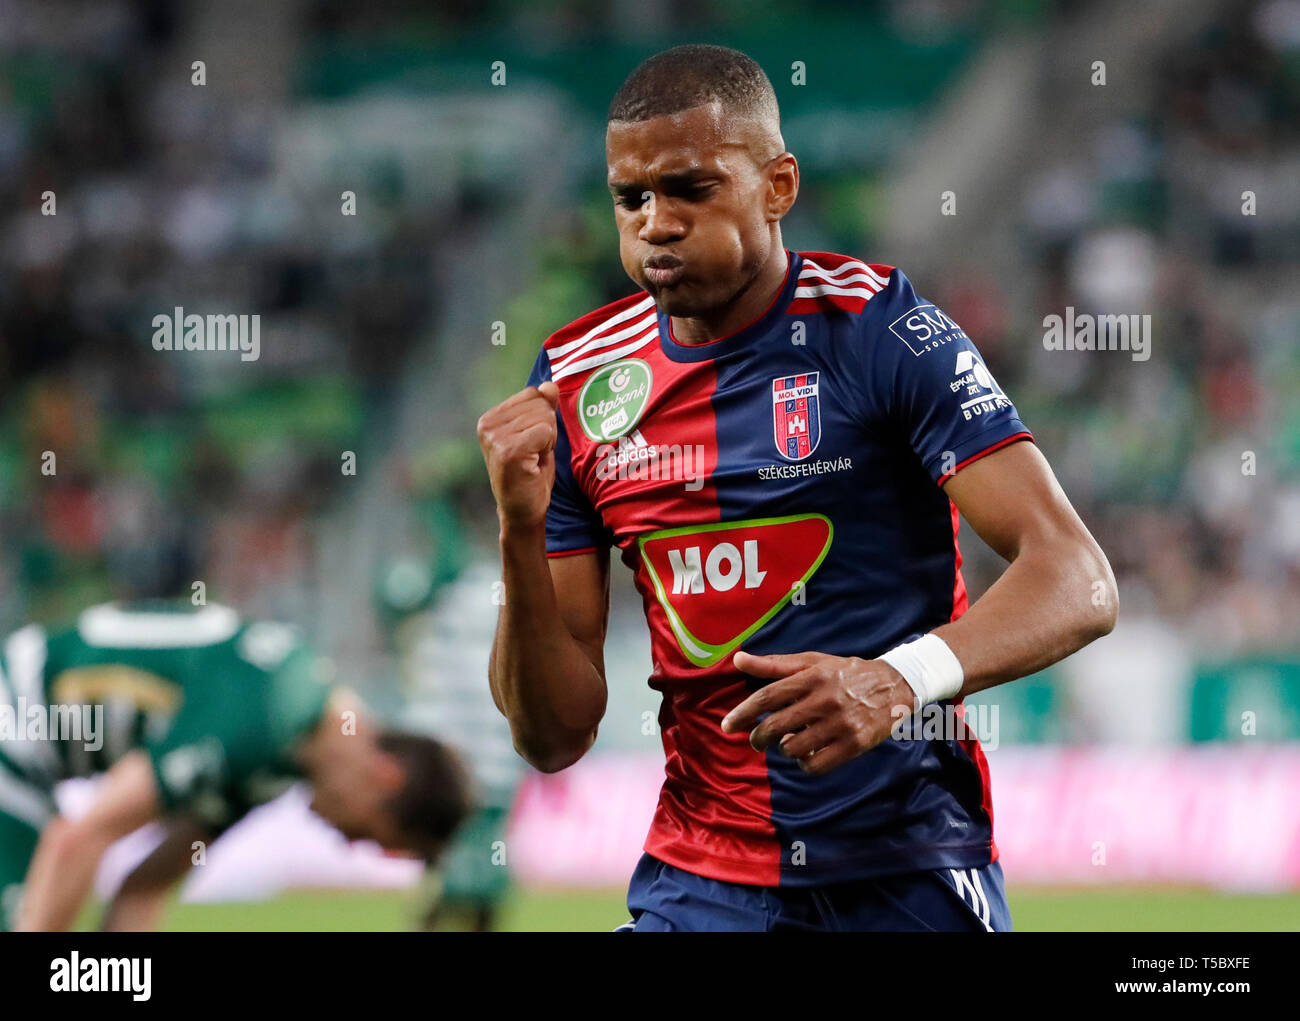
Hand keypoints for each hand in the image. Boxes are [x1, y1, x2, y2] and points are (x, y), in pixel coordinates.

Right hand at [477, 382, 560, 529]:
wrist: (523, 510)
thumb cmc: (531, 473)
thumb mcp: (538, 434)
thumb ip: (543, 408)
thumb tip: (550, 385)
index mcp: (490, 417)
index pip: (532, 393)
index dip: (542, 417)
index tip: (532, 442)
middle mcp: (487, 424)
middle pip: (540, 403)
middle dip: (547, 428)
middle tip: (534, 453)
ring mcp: (495, 437)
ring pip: (545, 417)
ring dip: (547, 440)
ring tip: (533, 459)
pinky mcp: (508, 450)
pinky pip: (545, 431)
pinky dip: (547, 447)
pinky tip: (534, 464)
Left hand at [720, 650, 914, 775]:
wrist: (895, 684)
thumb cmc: (846, 673)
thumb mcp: (812, 662)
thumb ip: (774, 664)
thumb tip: (737, 660)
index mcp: (811, 677)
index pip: (767, 697)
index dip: (742, 713)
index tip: (727, 726)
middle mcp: (824, 700)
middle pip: (775, 726)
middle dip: (758, 737)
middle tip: (757, 740)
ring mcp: (841, 724)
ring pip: (793, 748)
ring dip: (784, 749)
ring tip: (789, 742)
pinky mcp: (855, 744)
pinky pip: (816, 765)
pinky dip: (805, 764)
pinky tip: (807, 755)